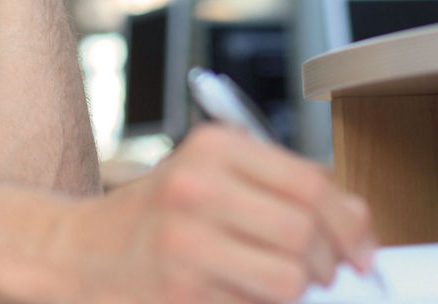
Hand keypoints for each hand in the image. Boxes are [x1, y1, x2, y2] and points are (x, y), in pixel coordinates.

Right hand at [51, 126, 375, 303]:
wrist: (77, 253)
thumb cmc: (152, 218)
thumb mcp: (211, 176)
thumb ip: (282, 187)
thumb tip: (359, 221)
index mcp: (213, 148)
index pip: (311, 183)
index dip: (350, 223)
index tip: (361, 251)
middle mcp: (197, 186)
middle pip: (305, 233)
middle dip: (323, 265)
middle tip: (311, 274)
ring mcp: (186, 241)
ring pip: (289, 279)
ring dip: (290, 293)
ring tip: (264, 284)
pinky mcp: (180, 292)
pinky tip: (230, 294)